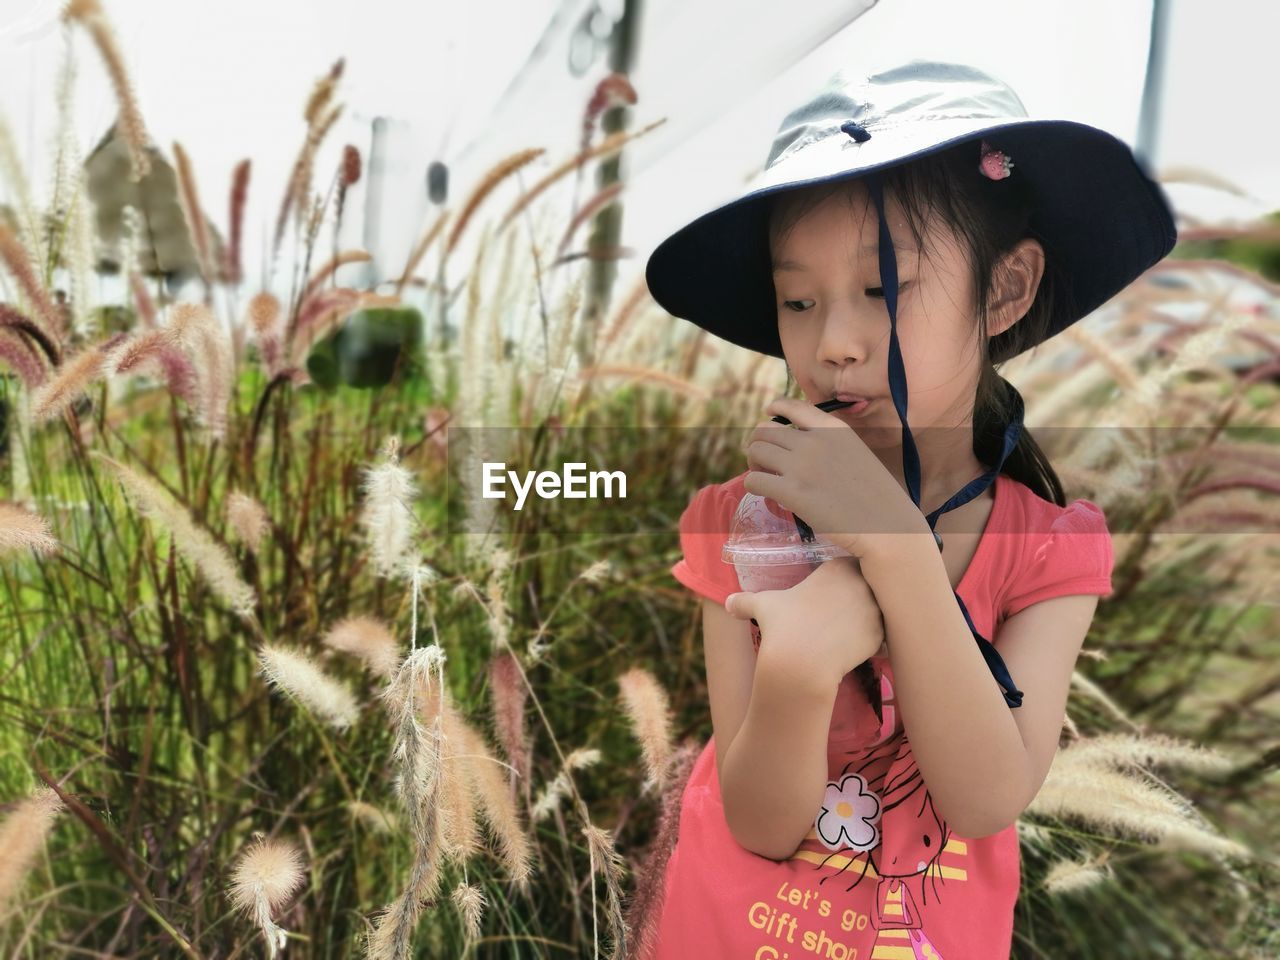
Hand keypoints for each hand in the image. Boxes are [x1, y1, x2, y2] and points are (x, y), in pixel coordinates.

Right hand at [724, 556, 886, 690]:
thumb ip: (746, 600)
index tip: (834, 592)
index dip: (845, 577)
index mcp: (838, 568)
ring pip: (879, 608)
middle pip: (870, 583)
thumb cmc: (782, 626)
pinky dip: (873, 641)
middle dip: (862, 594)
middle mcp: (862, 583)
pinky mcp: (880, 635)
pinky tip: (857, 649)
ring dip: (871, 617)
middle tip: (844, 611)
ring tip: (852, 630)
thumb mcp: (762, 606)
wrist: (801, 662)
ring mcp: (875, 609)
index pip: (851, 564)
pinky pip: (882, 634)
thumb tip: (727, 603)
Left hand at [743, 396, 931, 561]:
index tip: (767, 415)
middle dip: (759, 444)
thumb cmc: (877, 496)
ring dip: (754, 464)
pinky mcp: (791, 492)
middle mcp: (814, 441)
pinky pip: (754, 481)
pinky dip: (754, 486)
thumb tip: (797, 445)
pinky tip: (766, 495)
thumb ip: (829, 443)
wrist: (888, 526)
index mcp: (833, 428)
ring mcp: (801, 465)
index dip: (774, 409)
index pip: (792, 406)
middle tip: (764, 461)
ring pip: (755, 452)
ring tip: (764, 477)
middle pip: (765, 431)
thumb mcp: (857, 452)